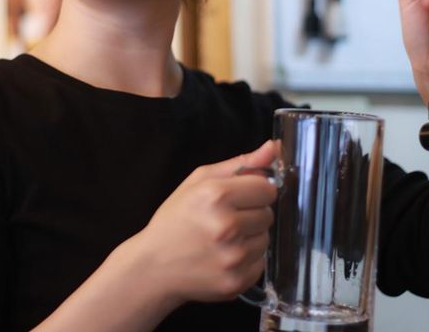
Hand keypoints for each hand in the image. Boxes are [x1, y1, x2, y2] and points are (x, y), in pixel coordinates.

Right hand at [134, 140, 278, 304]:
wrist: (154, 267)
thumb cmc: (175, 220)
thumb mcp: (199, 182)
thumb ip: (241, 163)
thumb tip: (274, 147)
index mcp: (216, 195)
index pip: (267, 188)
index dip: (254, 191)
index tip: (239, 196)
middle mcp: (226, 226)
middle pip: (268, 214)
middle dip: (251, 214)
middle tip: (225, 219)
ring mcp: (233, 257)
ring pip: (266, 239)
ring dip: (250, 237)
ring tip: (223, 239)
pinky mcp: (237, 281)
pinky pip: (261, 263)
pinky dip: (247, 260)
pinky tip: (224, 256)